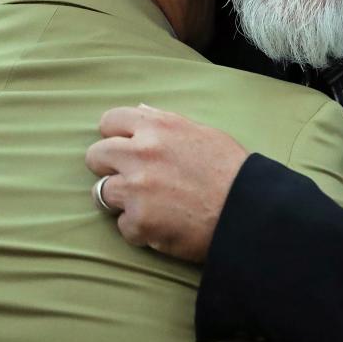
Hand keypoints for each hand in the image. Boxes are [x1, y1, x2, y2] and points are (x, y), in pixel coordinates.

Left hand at [85, 104, 249, 262]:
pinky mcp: (138, 222)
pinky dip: (138, 229)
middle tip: (129, 179)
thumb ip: (166, 123)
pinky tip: (161, 226)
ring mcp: (136, 188)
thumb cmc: (231, 170)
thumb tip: (140, 112)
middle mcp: (142, 153)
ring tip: (146, 205)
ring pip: (100, 192)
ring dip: (119, 200)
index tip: (123, 147)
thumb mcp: (202, 133)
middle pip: (95, 155)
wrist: (248, 210)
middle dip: (107, 167)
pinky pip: (122, 225)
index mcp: (158, 127)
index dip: (114, 136)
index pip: (110, 121)